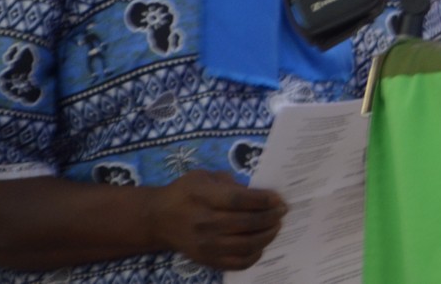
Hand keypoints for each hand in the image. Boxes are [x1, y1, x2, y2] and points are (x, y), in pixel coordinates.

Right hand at [146, 170, 286, 269]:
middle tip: (282, 211)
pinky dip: (255, 255)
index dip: (263, 200)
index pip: (239, 200)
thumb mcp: (205, 176)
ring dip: (267, 236)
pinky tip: (261, 244)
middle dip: (270, 217)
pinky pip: (237, 263)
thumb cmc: (185, 192)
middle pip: (246, 224)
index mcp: (202, 197)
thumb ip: (230, 183)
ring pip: (245, 246)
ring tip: (276, 226)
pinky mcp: (206, 260)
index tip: (279, 199)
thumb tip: (259, 194)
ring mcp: (205, 246)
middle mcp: (203, 224)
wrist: (158, 219)